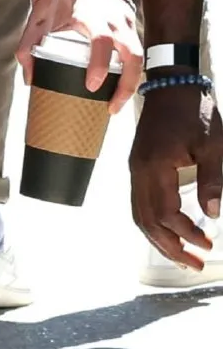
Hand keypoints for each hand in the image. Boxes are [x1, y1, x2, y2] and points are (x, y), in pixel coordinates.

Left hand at [17, 0, 141, 111]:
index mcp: (91, 14)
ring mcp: (127, 24)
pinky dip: (132, 74)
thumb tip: (29, 78)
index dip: (99, 64)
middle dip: (126, 85)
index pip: (102, 40)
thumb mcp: (40, 15)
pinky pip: (138, 55)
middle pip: (132, 55)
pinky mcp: (132, 28)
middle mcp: (115, 20)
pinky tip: (120, 90)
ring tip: (116, 105)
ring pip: (140, 58)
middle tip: (111, 107)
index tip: (91, 85)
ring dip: (131, 84)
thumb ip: (29, 43)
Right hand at [131, 86, 222, 269]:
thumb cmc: (195, 112)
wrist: (171, 84)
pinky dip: (153, 222)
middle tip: (194, 264)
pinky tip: (168, 229)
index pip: (166, 212)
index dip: (187, 233)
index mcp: (155, 166)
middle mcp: (139, 170)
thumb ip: (213, 179)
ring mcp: (135, 168)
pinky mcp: (138, 165)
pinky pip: (140, 202)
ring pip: (139, 214)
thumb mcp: (213, 144)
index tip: (209, 243)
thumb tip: (214, 213)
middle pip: (146, 220)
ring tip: (181, 256)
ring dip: (159, 238)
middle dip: (170, 246)